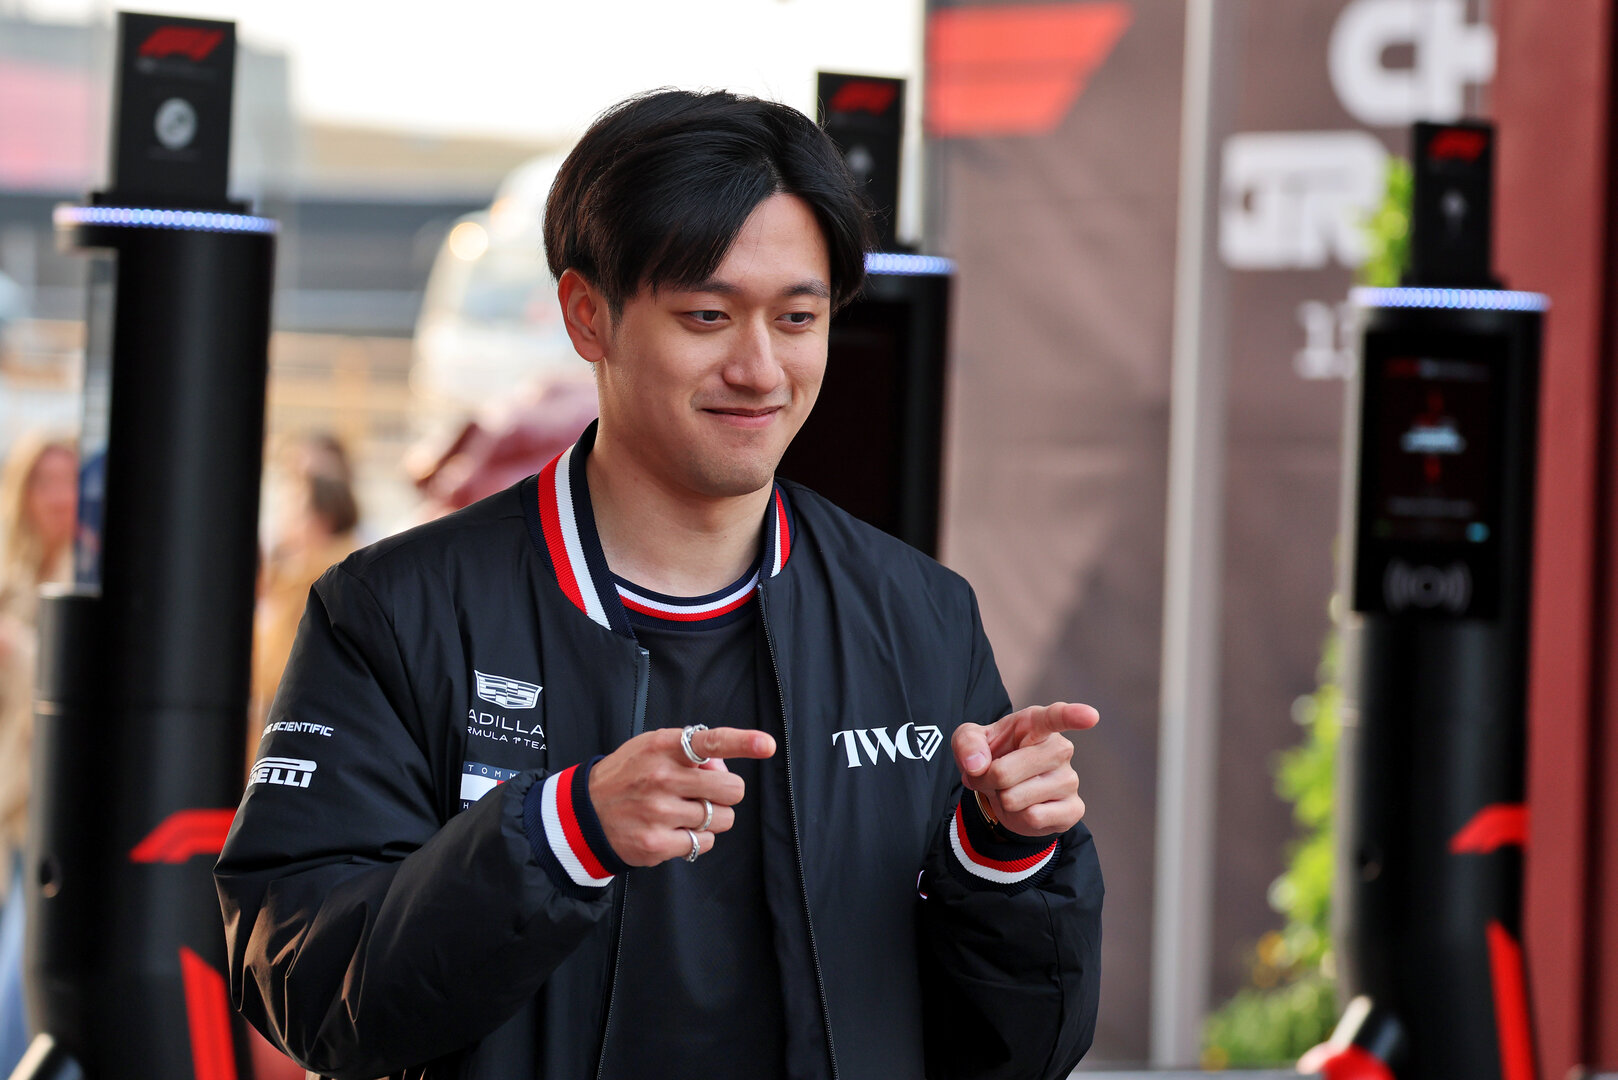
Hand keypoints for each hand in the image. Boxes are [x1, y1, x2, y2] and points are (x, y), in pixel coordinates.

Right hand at [589, 726, 775, 865]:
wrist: (585, 814)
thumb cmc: (627, 776)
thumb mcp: (650, 748)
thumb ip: (688, 751)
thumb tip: (724, 765)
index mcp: (663, 747)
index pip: (710, 742)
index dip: (743, 742)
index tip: (766, 745)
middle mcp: (662, 778)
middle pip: (730, 788)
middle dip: (726, 792)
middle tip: (707, 793)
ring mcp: (659, 813)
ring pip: (722, 819)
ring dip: (712, 817)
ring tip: (685, 812)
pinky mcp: (657, 844)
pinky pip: (704, 842)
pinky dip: (697, 838)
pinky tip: (676, 830)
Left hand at [951, 702, 1098, 837]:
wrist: (1003, 789)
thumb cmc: (991, 754)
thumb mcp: (969, 741)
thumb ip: (967, 743)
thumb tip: (977, 765)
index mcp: (1036, 724)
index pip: (1056, 717)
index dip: (1073, 716)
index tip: (1090, 716)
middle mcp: (1060, 748)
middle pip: (1004, 772)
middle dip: (986, 780)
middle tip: (992, 775)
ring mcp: (1070, 779)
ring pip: (1014, 798)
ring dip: (1001, 799)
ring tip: (1010, 790)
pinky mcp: (1073, 809)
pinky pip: (1032, 818)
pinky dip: (1017, 817)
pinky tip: (1025, 807)